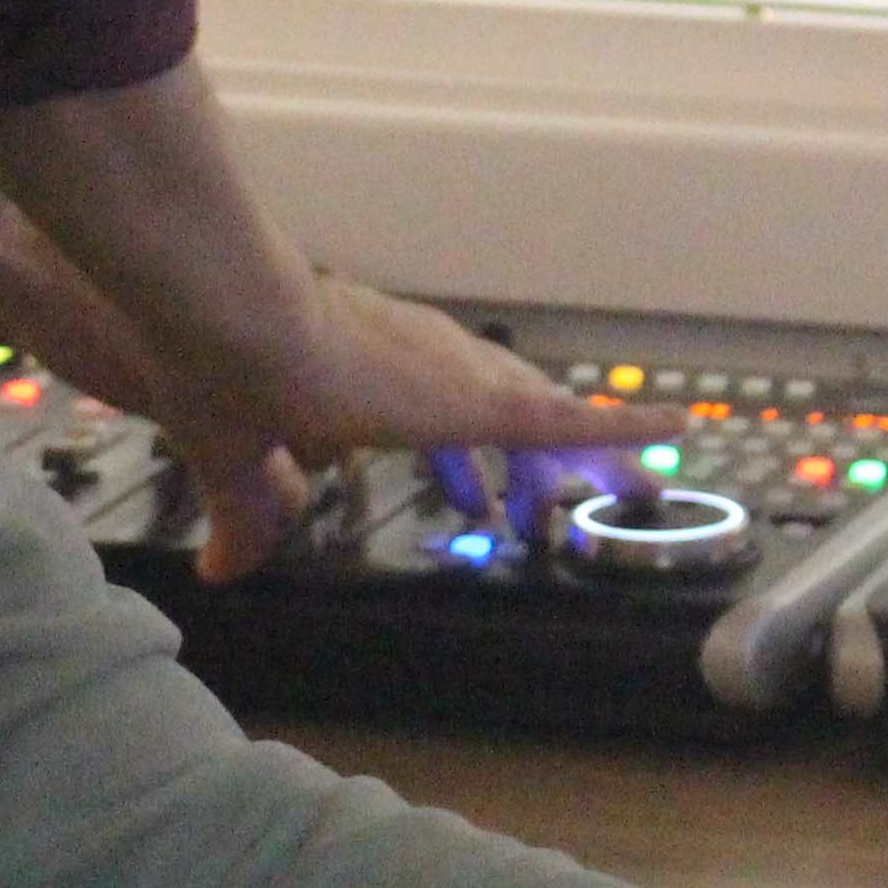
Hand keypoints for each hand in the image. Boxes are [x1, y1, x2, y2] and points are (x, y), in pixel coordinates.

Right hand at [0, 189, 661, 580]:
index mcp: (375, 371)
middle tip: (586, 492)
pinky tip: (667, 434)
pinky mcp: (473, 398)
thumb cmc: (219, 371)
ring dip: (595, 449)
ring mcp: (455, 372)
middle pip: (512, 407)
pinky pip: (570, 417)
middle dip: (551, 454)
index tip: (487, 497)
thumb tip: (219, 569)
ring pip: (551, 415)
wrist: (225, 319)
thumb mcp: (236, 461)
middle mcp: (427, 359)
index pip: (447, 412)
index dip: (473, 459)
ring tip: (645, 478)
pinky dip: (619, 426)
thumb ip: (244, 512)